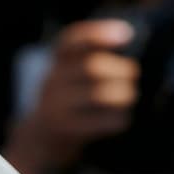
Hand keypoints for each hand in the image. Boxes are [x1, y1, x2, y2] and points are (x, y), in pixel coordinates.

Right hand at [4, 20, 139, 173]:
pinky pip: (99, 123)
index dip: (99, 34)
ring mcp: (56, 107)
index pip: (73, 40)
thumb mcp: (69, 75)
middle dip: (121, 70)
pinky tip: (123, 119)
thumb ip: (90, 58)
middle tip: (133, 74)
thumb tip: (128, 43)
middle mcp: (53, 81)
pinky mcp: (65, 130)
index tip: (126, 34)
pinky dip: (117, 119)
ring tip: (131, 96)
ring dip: (123, 94)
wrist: (40, 140)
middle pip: (91, 68)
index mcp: (57, 62)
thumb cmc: (67, 102)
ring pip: (97, 95)